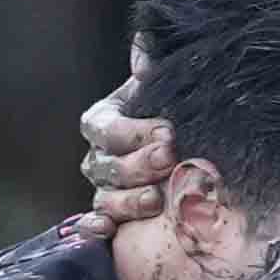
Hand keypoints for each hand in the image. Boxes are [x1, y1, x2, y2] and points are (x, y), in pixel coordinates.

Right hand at [75, 83, 184, 235]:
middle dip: (138, 164)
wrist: (188, 152)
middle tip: (169, 160)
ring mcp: (102, 190)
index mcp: (104, 123)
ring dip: (127, 200)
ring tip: (155, 199)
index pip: (104, 128)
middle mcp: (98, 158)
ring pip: (104, 197)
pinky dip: (95, 227)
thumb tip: (144, 49)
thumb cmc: (171, 118)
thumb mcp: (162, 92)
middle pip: (107, 165)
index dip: (133, 131)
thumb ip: (153, 71)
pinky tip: (108, 229)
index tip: (167, 132)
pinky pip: (91, 224)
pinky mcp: (111, 218)